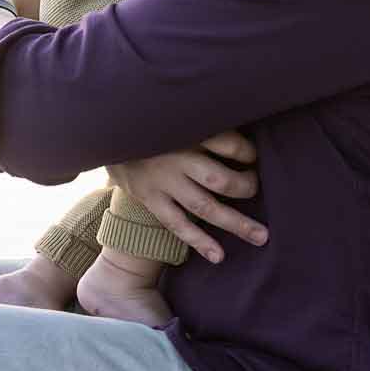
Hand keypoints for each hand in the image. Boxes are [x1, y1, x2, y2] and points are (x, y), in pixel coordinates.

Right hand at [106, 130, 265, 263]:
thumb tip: (242, 134)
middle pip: (220, 180)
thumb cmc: (156, 125)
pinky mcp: (151, 199)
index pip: (229, 144)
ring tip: (261, 236)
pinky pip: (178, 225)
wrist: (108, 135)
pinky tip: (218, 256)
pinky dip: (199, 241)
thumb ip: (205, 122)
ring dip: (236, 223)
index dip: (247, 153)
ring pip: (205, 207)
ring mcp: (163, 182)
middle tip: (258, 189)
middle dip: (246, 188)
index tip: (252, 156)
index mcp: (188, 131)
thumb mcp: (179, 115)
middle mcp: (177, 158)